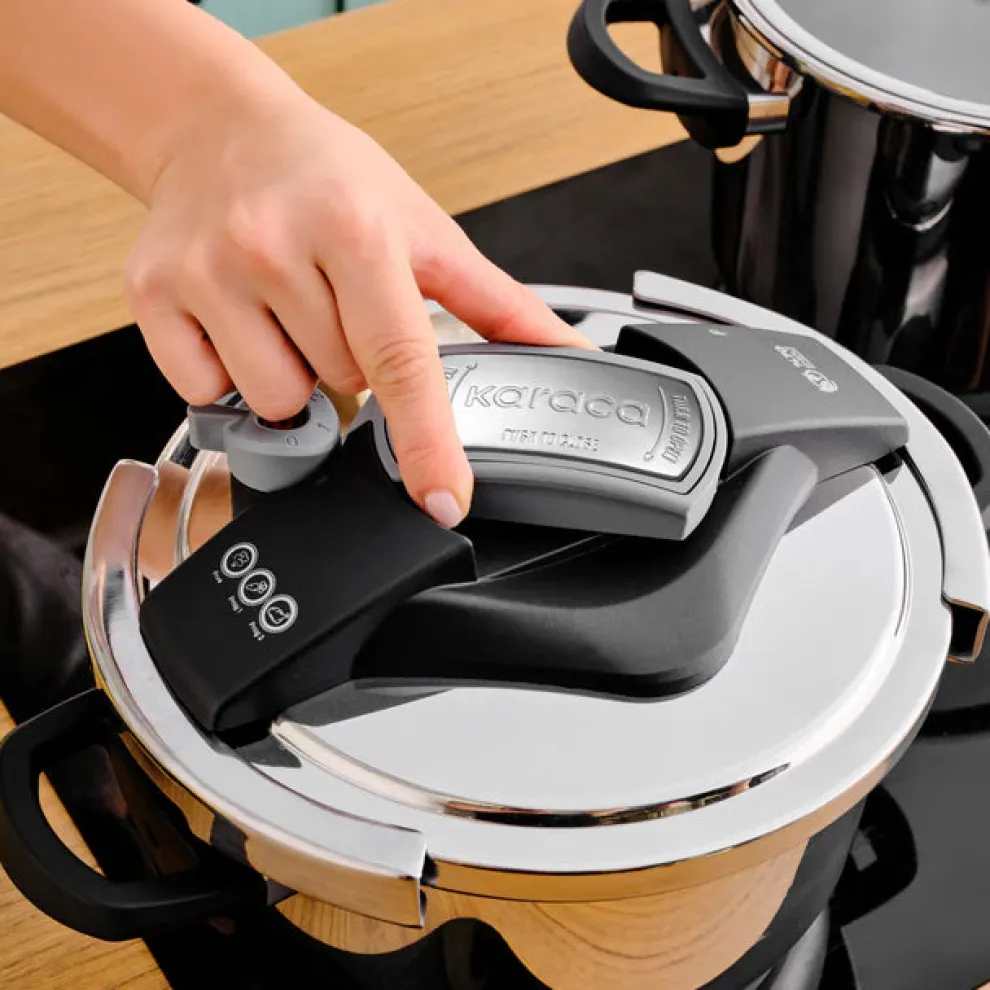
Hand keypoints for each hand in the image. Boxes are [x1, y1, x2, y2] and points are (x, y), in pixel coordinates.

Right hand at [124, 91, 590, 527]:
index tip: (442, 501)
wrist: (221, 131)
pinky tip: (242, 322)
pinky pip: (209, 394)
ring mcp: (207, 274)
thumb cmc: (331, 180)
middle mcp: (274, 249)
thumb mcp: (424, 229)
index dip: (426, 441)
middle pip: (340, 389)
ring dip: (297, 377)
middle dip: (353, 367)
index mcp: (357, 232)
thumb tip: (565, 354)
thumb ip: (498, 305)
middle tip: (338, 306)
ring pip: (278, 402)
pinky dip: (234, 376)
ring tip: (291, 312)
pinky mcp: (153, 295)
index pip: (400, 361)